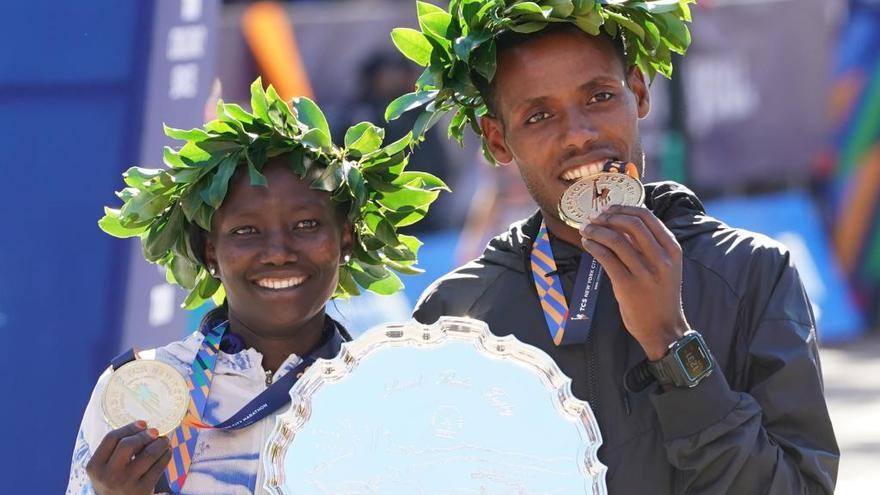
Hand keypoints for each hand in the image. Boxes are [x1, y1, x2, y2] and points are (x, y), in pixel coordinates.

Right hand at [86, 421, 171, 494]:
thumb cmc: (112, 480)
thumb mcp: (104, 467)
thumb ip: (116, 449)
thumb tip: (144, 427)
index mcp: (95, 466)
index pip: (111, 438)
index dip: (129, 427)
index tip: (143, 423)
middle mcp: (109, 475)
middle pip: (128, 445)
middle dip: (145, 435)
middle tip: (155, 431)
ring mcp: (126, 483)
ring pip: (148, 454)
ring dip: (160, 444)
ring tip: (164, 440)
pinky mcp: (143, 490)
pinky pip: (159, 467)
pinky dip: (166, 455)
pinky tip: (166, 452)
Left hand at [579, 205, 688, 359]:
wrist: (664, 328)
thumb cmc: (660, 295)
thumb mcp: (666, 266)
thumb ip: (649, 245)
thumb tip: (623, 220)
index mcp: (672, 249)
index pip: (647, 217)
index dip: (624, 209)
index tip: (608, 210)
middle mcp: (661, 259)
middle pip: (631, 223)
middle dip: (608, 217)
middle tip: (594, 218)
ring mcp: (645, 273)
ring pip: (615, 239)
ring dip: (596, 231)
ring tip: (586, 231)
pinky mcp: (627, 285)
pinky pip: (606, 258)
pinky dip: (593, 247)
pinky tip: (587, 245)